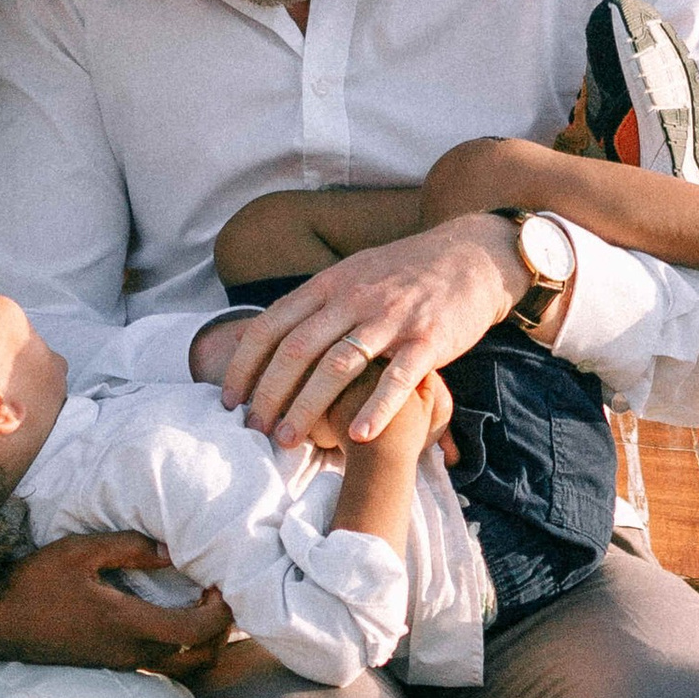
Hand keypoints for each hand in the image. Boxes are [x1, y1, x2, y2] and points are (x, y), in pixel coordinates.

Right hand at [0, 533, 231, 677]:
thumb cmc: (34, 583)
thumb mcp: (80, 552)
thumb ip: (129, 548)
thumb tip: (170, 550)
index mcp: (128, 624)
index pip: (197, 630)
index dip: (221, 611)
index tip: (217, 583)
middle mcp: (130, 653)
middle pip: (201, 658)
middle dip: (221, 632)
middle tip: (217, 598)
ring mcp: (120, 665)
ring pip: (183, 669)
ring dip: (203, 644)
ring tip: (198, 609)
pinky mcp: (109, 667)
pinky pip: (162, 669)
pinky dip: (180, 651)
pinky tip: (169, 621)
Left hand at [217, 220, 527, 445]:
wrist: (470, 258)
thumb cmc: (403, 275)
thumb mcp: (351, 275)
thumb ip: (312, 305)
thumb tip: (264, 337)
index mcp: (328, 285)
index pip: (272, 326)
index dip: (245, 364)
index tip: (228, 399)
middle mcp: (354, 299)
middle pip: (297, 350)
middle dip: (269, 393)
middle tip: (253, 430)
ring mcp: (391, 319)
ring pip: (338, 366)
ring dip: (308, 407)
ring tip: (288, 440)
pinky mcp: (428, 340)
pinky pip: (397, 378)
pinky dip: (375, 409)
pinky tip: (356, 437)